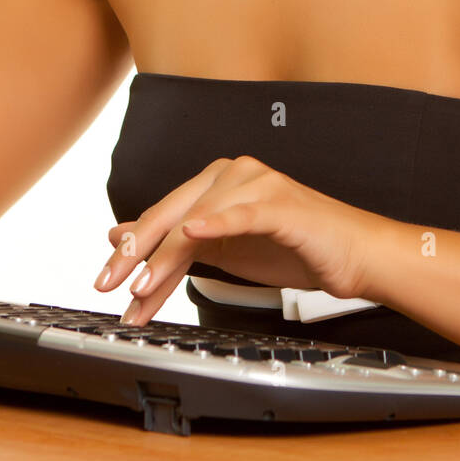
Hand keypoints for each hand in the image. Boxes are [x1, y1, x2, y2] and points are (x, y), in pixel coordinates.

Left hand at [93, 155, 379, 324]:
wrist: (353, 254)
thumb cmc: (294, 248)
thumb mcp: (223, 249)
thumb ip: (176, 243)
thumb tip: (120, 236)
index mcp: (217, 181)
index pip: (162, 216)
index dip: (130, 249)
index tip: (106, 281)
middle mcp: (233, 173)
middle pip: (171, 212)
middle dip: (135, 252)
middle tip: (109, 284)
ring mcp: (257, 184)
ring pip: (198, 218)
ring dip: (167, 255)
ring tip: (144, 286)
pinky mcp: (281, 202)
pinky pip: (242, 211)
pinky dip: (216, 221)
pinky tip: (193, 233)